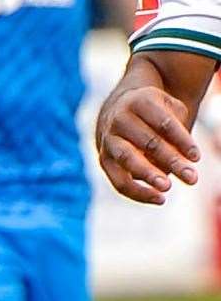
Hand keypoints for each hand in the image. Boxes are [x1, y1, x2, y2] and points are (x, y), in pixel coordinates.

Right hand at [94, 84, 201, 204]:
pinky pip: (119, 180)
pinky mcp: (103, 159)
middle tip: (191, 178)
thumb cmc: (153, 112)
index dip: (182, 140)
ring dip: (149, 175)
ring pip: (128, 159)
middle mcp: (120, 119)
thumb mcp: (169, 109)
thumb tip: (182, 161)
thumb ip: (178, 130)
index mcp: (139, 101)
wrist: (117, 110)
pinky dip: (139, 192)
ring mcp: (108, 139)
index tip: (196, 157)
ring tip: (167, 189)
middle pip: (149, 142)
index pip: (164, 123)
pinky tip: (160, 199)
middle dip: (171, 161)